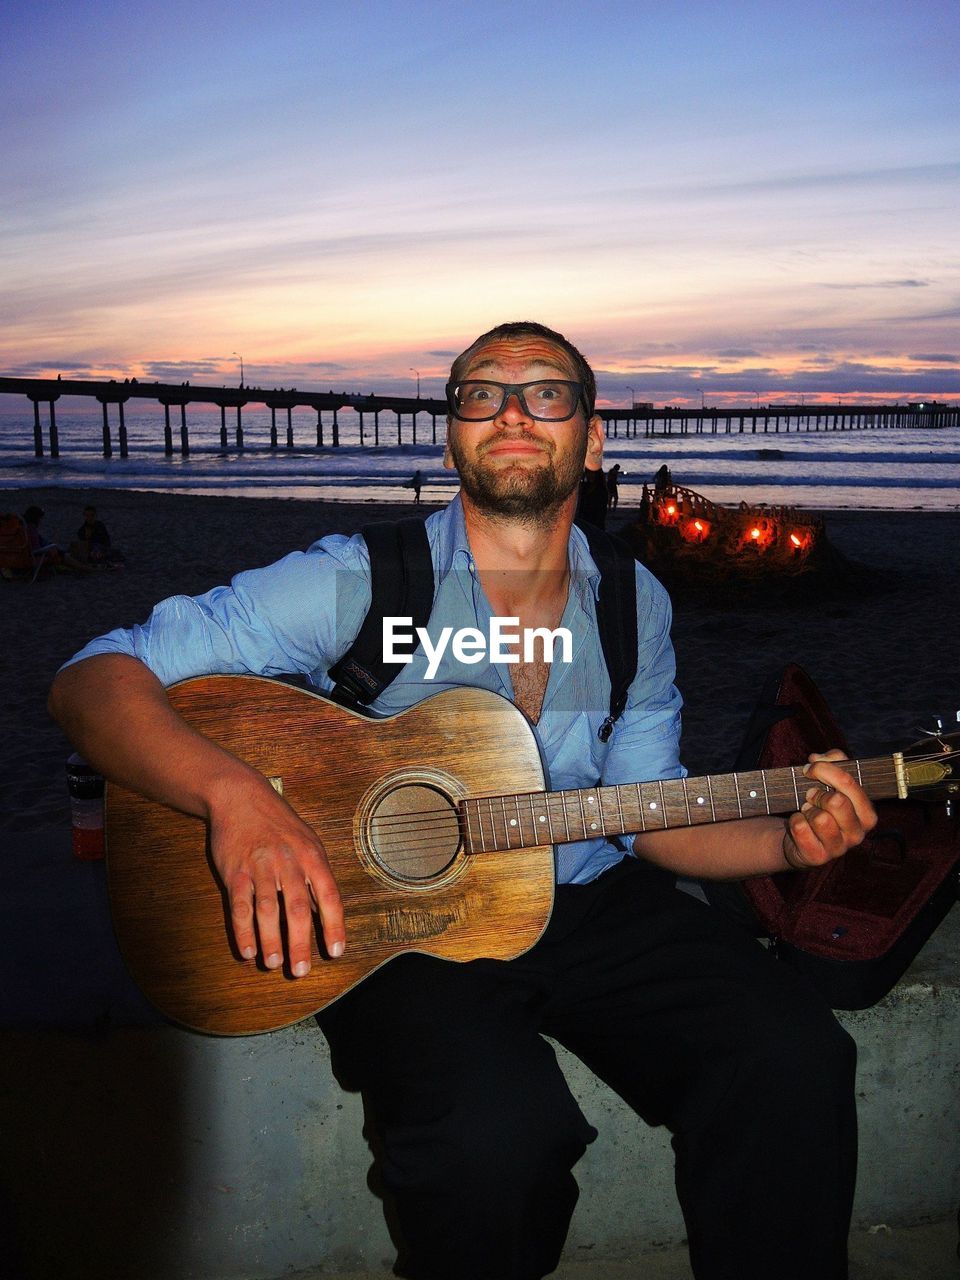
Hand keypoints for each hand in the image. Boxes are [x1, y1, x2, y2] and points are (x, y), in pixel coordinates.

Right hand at [207, 772, 344, 975]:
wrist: (241, 797)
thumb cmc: (279, 823)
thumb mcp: (307, 841)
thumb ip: (314, 876)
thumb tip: (322, 914)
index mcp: (312, 857)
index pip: (329, 896)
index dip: (334, 925)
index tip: (335, 952)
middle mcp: (289, 863)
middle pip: (297, 909)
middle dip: (300, 943)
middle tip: (300, 970)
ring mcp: (261, 867)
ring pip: (267, 911)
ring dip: (271, 941)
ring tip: (274, 964)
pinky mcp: (235, 872)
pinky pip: (240, 906)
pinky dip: (243, 931)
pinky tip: (247, 950)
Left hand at [782, 749, 877, 869]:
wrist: (799, 837)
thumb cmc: (819, 806)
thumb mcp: (830, 781)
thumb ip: (832, 762)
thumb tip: (818, 758)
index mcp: (866, 814)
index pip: (850, 783)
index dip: (826, 770)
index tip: (811, 768)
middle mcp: (858, 833)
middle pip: (836, 801)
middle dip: (817, 794)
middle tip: (810, 796)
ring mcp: (839, 848)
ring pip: (820, 818)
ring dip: (807, 810)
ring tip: (807, 811)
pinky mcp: (818, 857)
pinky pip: (801, 829)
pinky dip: (795, 821)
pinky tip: (799, 823)